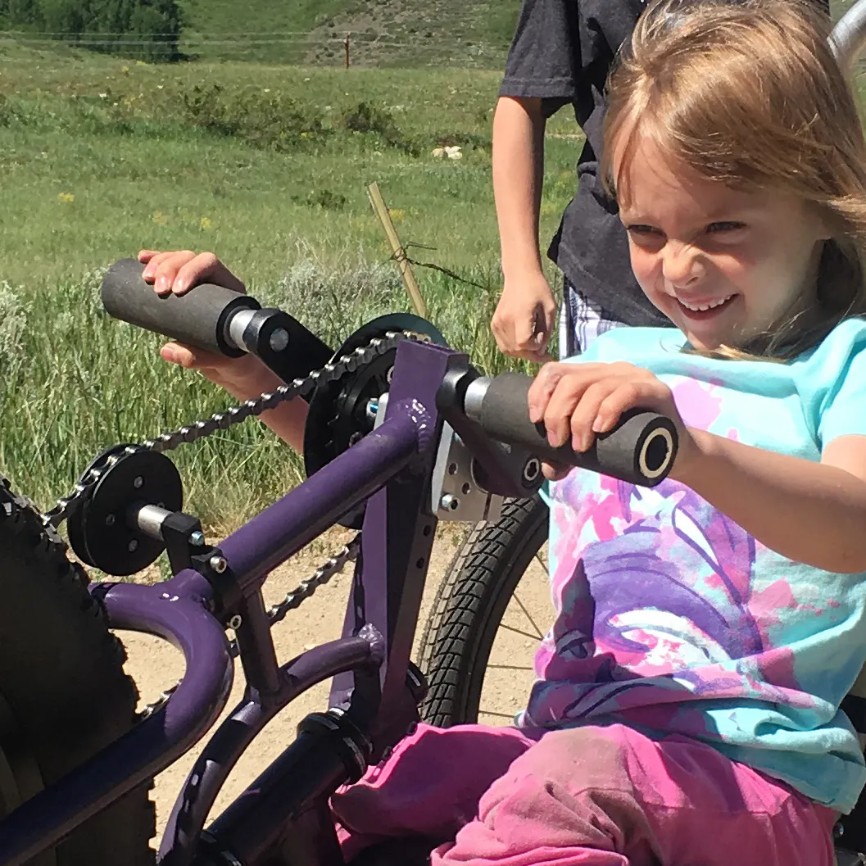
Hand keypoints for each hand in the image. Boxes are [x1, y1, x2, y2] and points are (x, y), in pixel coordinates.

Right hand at [138, 249, 278, 399]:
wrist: (229, 364)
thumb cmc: (230, 360)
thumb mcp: (219, 361)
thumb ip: (198, 359)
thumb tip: (167, 351)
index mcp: (230, 290)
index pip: (210, 264)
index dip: (191, 270)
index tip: (176, 291)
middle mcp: (214, 281)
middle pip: (190, 259)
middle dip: (169, 267)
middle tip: (158, 289)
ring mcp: (197, 283)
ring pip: (177, 260)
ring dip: (159, 263)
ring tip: (145, 278)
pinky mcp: (181, 290)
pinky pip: (168, 270)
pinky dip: (154, 262)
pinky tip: (141, 259)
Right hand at [490, 271, 556, 361]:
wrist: (520, 275)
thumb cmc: (538, 289)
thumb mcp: (550, 308)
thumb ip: (546, 331)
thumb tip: (541, 351)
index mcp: (520, 314)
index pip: (524, 342)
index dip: (535, 347)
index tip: (544, 341)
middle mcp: (505, 320)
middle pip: (516, 349)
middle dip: (531, 354)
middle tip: (543, 353)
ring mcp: (497, 323)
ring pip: (508, 350)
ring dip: (522, 353)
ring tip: (533, 347)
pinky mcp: (494, 324)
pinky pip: (503, 345)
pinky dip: (514, 348)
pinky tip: (523, 342)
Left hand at [526, 361, 696, 479]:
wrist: (673, 455)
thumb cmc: (629, 445)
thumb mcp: (591, 447)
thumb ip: (566, 455)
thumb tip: (548, 468)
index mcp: (592, 375)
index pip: (556, 371)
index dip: (539, 392)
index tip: (535, 421)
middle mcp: (612, 370)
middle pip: (571, 381)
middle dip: (556, 413)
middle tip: (558, 443)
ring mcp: (635, 377)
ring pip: (596, 388)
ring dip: (579, 420)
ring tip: (579, 446)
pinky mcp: (656, 390)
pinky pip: (627, 391)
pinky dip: (608, 409)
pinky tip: (600, 428)